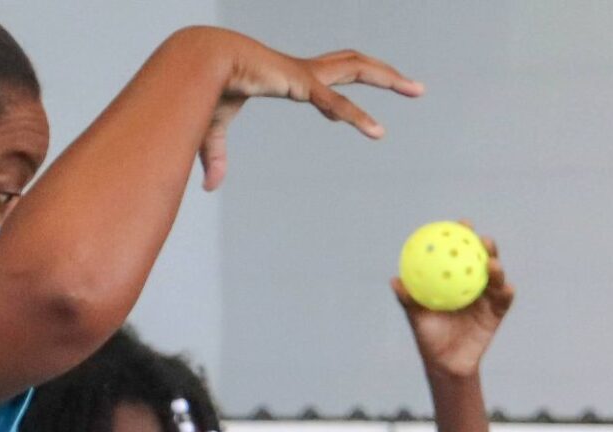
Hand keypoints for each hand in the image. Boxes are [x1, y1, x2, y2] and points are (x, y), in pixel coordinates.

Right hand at [180, 28, 424, 190]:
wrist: (194, 62)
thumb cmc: (202, 89)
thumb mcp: (212, 130)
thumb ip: (216, 158)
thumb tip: (209, 187)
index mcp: (289, 79)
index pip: (327, 86)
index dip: (345, 101)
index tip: (367, 120)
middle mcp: (303, 71)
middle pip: (354, 66)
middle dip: (386, 75)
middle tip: (416, 88)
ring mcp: (304, 73)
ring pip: (357, 69)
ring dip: (390, 78)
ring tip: (418, 90)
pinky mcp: (299, 81)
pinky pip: (335, 103)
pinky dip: (356, 117)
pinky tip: (377, 132)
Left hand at [394, 230, 514, 379]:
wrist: (447, 363)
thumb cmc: (429, 337)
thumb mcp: (416, 318)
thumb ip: (408, 299)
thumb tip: (395, 281)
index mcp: (453, 277)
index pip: (458, 252)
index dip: (461, 235)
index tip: (461, 224)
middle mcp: (472, 282)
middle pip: (482, 258)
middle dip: (485, 244)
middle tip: (481, 239)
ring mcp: (486, 297)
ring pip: (495, 276)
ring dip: (497, 267)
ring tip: (492, 264)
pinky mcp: (497, 312)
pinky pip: (504, 300)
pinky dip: (506, 292)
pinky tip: (504, 288)